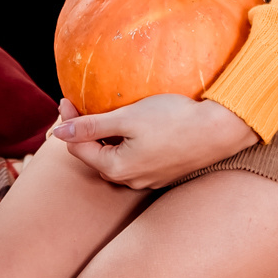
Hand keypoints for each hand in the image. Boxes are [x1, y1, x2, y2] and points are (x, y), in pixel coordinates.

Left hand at [47, 93, 259, 190]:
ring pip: (115, 157)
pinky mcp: (162, 171)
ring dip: (105, 137)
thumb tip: (58, 133)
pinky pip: (133, 158)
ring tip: (103, 113)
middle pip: (95, 155)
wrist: (218, 130)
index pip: (79, 148)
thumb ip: (92, 126)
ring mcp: (148, 178)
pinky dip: (124, 142)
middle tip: (81, 103)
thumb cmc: (173, 120)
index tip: (67, 98)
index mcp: (117, 169)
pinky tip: (131, 125)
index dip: (69, 123)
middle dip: (85, 131)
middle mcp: (131, 180)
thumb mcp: (127, 118)